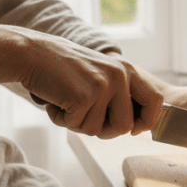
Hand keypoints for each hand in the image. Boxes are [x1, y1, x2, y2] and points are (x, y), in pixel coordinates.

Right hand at [22, 35, 163, 137]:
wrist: (31, 54)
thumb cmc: (62, 70)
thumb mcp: (100, 74)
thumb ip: (118, 94)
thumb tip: (135, 126)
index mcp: (127, 70)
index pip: (156, 101)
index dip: (147, 121)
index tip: (134, 129)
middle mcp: (120, 76)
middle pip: (126, 127)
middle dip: (105, 131)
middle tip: (84, 118)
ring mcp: (103, 86)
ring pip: (98, 130)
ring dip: (78, 124)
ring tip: (65, 103)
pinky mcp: (85, 96)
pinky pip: (78, 126)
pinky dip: (62, 120)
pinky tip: (55, 102)